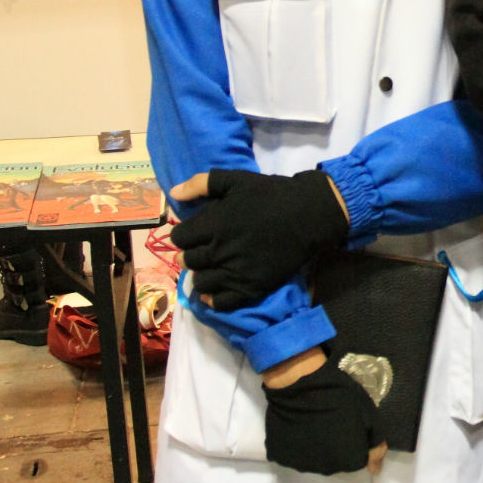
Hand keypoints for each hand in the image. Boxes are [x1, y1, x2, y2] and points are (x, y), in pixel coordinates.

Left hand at [170, 168, 348, 308]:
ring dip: (201, 276)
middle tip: (200, 251)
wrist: (308, 215)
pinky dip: (214, 300)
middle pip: (188, 261)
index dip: (183, 235)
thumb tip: (173, 193)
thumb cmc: (271, 194)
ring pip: (201, 283)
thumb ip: (202, 183)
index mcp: (214, 224)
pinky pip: (222, 302)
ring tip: (209, 269)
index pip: (180, 238)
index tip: (192, 234)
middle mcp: (220, 250)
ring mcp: (236, 271)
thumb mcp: (236, 179)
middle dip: (189, 255)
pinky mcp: (252, 286)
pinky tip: (215, 292)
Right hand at [263, 352, 383, 475]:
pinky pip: (295, 456)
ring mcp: (302, 465)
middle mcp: (326, 469)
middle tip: (332, 422)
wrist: (302, 384)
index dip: (355, 440)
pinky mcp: (282, 456)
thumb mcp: (370, 416)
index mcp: (348, 460)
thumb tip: (375, 471)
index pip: (357, 459)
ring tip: (314, 424)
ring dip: (318, 447)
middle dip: (337, 446)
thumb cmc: (340, 396)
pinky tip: (299, 427)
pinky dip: (298, 445)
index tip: (349, 424)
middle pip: (336, 462)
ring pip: (316, 460)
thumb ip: (376, 446)